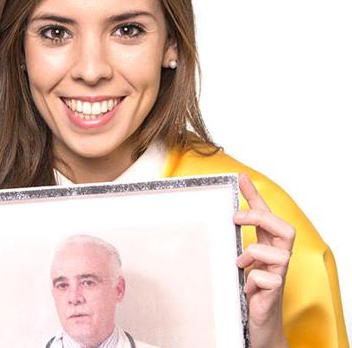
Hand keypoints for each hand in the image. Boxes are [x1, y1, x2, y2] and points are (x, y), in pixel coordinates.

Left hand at [234, 173, 294, 347]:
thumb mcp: (238, 262)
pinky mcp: (273, 294)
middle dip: (261, 217)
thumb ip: (234, 244)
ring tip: (240, 264)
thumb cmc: (246, 291)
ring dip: (254, 253)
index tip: (241, 178)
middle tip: (236, 218)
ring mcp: (278, 276)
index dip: (255, 196)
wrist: (256, 324)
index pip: (266, 215)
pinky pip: (269, 280)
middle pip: (285, 228)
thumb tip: (217, 221)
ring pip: (281, 254)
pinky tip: (245, 286)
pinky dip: (253, 280)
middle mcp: (277, 259)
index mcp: (268, 247)